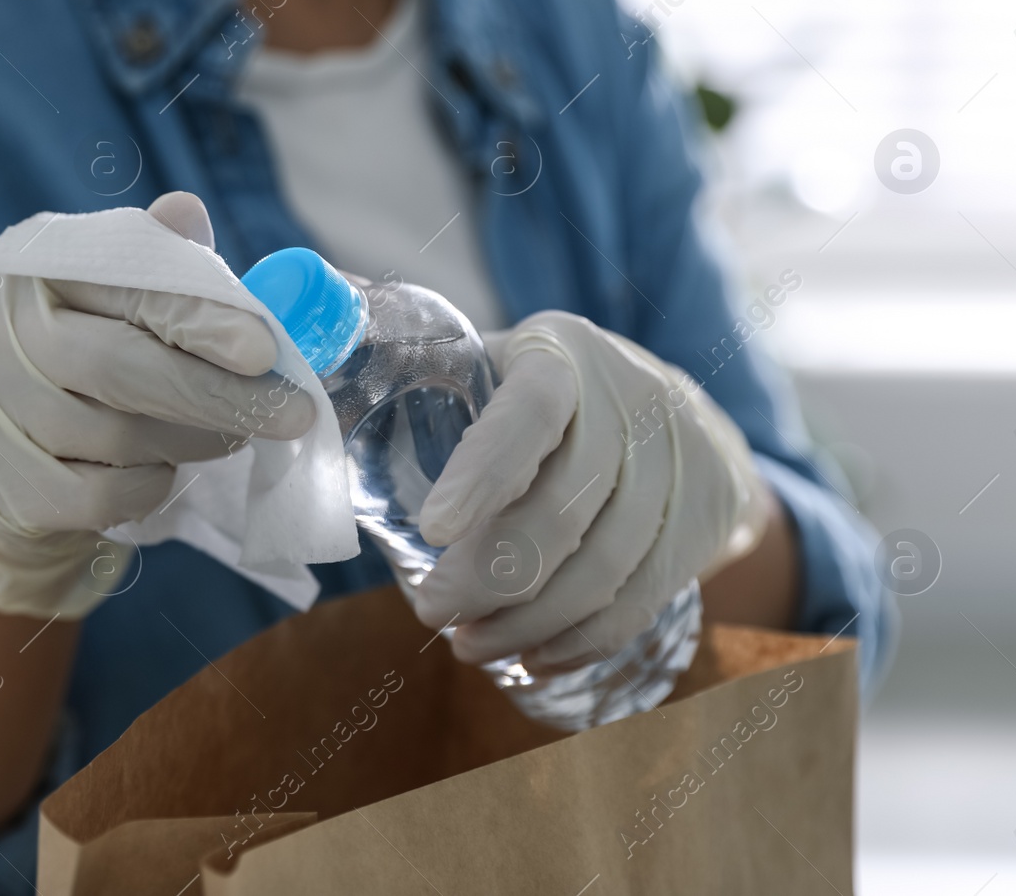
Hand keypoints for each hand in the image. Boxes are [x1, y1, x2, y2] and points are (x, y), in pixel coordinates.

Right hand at [0, 193, 312, 619]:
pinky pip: (97, 497)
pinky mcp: (0, 482)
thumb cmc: (91, 355)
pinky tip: (163, 472)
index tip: (265, 352)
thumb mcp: (122, 298)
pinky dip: (148, 488)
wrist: (11, 450)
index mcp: (38, 268)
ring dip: (193, 442)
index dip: (199, 319)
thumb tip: (185, 211)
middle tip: (290, 415)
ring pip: (114, 438)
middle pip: (118, 368)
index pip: (126, 286)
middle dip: (217, 396)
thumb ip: (160, 265)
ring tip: (232, 436)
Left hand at [412, 311, 770, 667]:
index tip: (433, 531)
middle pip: (562, 511)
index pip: (527, 414)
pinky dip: (581, 642)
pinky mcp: (698, 527)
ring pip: (602, 569)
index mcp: (561, 357)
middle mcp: (630, 406)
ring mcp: (675, 470)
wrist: (685, 414)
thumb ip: (417, 369)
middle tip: (432, 611)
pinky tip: (533, 658)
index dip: (483, 474)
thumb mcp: (497, 361)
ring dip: (528, 623)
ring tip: (468, 645)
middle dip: (488, 578)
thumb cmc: (549, 393)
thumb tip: (316, 372)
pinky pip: (640, 602)